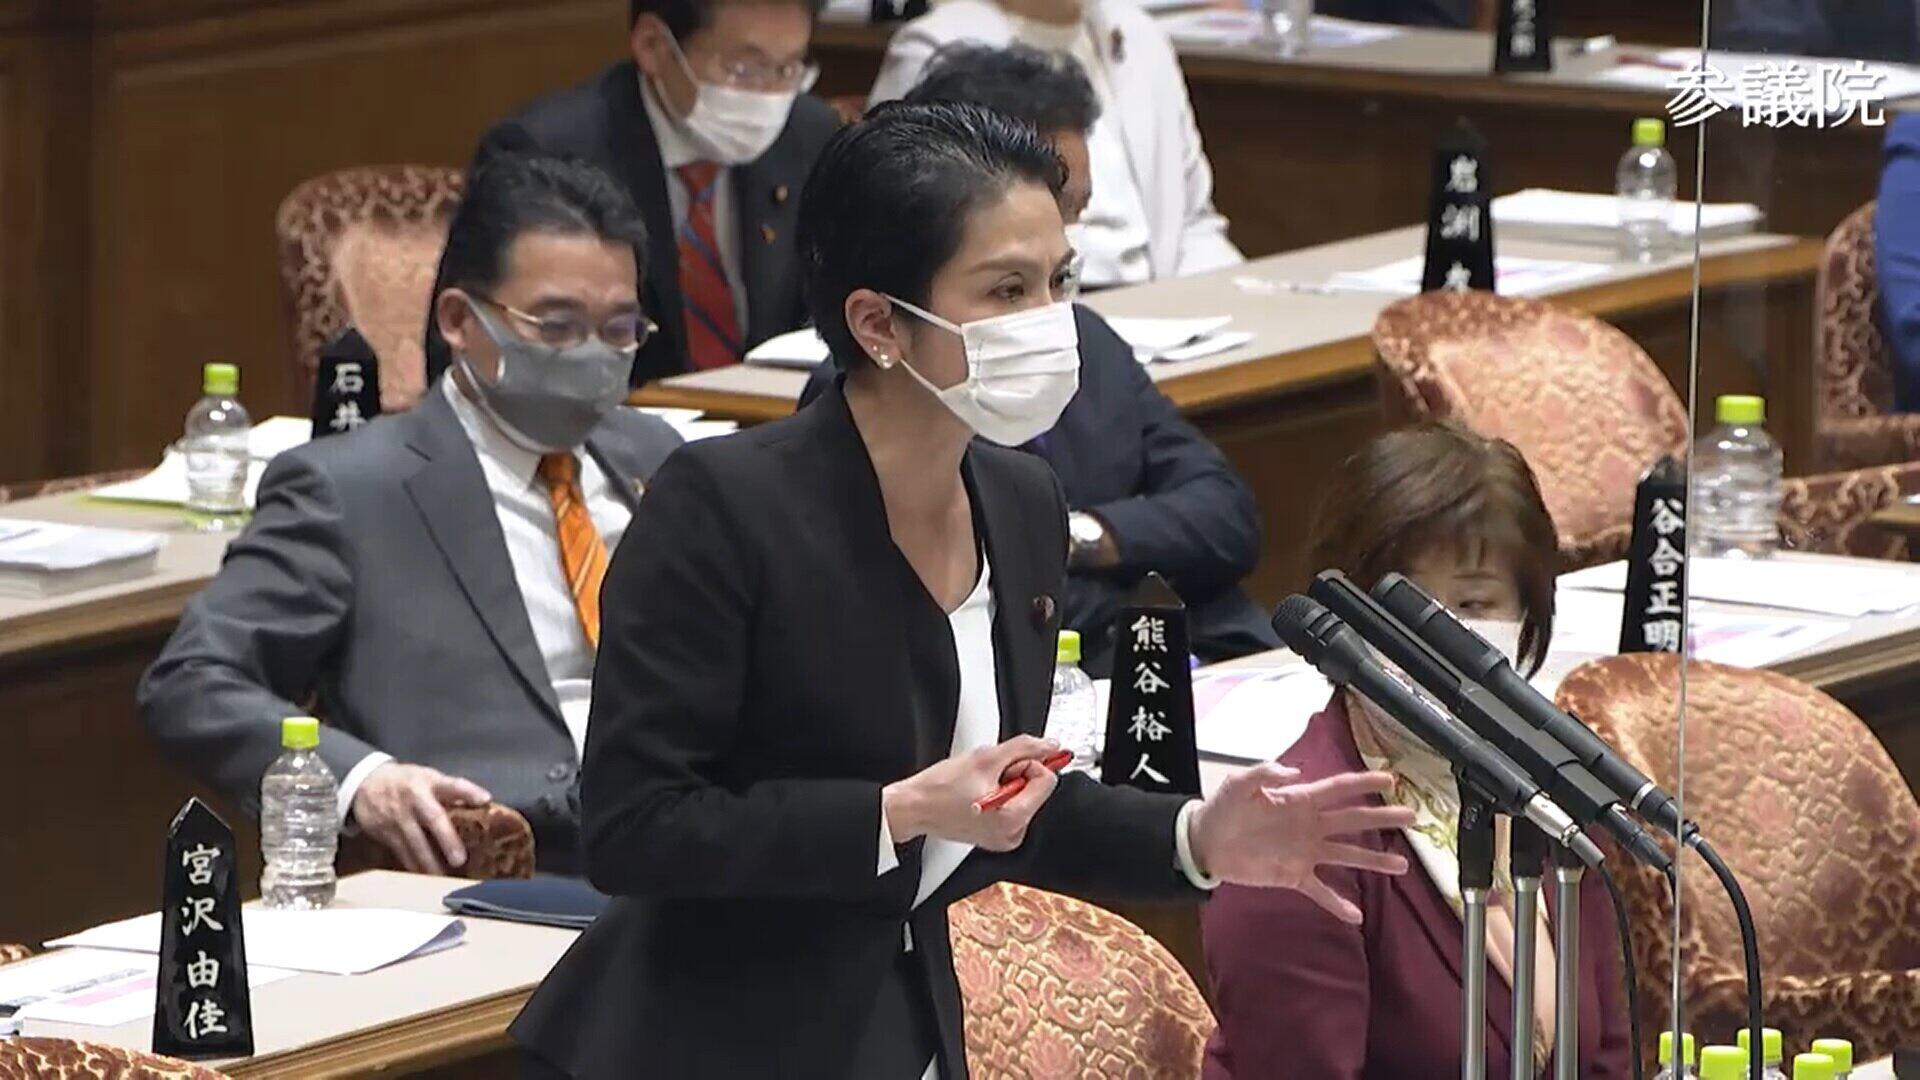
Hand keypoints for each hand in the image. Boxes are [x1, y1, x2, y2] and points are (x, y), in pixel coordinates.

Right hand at [349, 762, 491, 873]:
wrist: (366, 784)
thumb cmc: (406, 782)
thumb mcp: (427, 778)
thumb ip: (449, 792)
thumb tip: (479, 806)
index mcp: (428, 782)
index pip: (451, 785)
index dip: (468, 791)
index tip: (485, 800)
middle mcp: (414, 799)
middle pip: (433, 818)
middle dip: (447, 839)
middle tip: (459, 859)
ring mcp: (398, 817)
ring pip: (415, 842)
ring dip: (429, 861)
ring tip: (442, 877)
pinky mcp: (386, 832)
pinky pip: (401, 851)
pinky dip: (412, 864)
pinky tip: (423, 875)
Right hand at [882, 735, 1061, 852]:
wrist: (914, 808)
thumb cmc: (939, 789)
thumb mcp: (985, 758)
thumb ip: (1023, 748)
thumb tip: (1049, 746)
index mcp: (1014, 819)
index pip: (1047, 780)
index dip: (1026, 764)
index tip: (1005, 764)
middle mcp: (1014, 834)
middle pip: (1037, 789)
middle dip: (1015, 774)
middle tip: (987, 776)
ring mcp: (1006, 837)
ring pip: (1025, 796)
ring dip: (1007, 783)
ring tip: (980, 786)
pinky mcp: (997, 835)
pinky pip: (1012, 806)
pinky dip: (1001, 795)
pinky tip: (980, 794)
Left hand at [1187, 762, 1414, 924]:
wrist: (1205, 842)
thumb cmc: (1222, 807)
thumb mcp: (1238, 784)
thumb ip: (1264, 774)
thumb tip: (1295, 772)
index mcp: (1298, 800)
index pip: (1337, 789)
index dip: (1363, 782)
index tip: (1390, 779)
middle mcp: (1309, 825)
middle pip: (1353, 820)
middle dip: (1382, 818)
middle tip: (1412, 817)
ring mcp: (1304, 852)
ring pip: (1346, 855)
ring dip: (1373, 860)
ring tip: (1401, 865)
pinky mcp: (1293, 875)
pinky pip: (1320, 890)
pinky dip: (1337, 904)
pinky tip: (1355, 916)